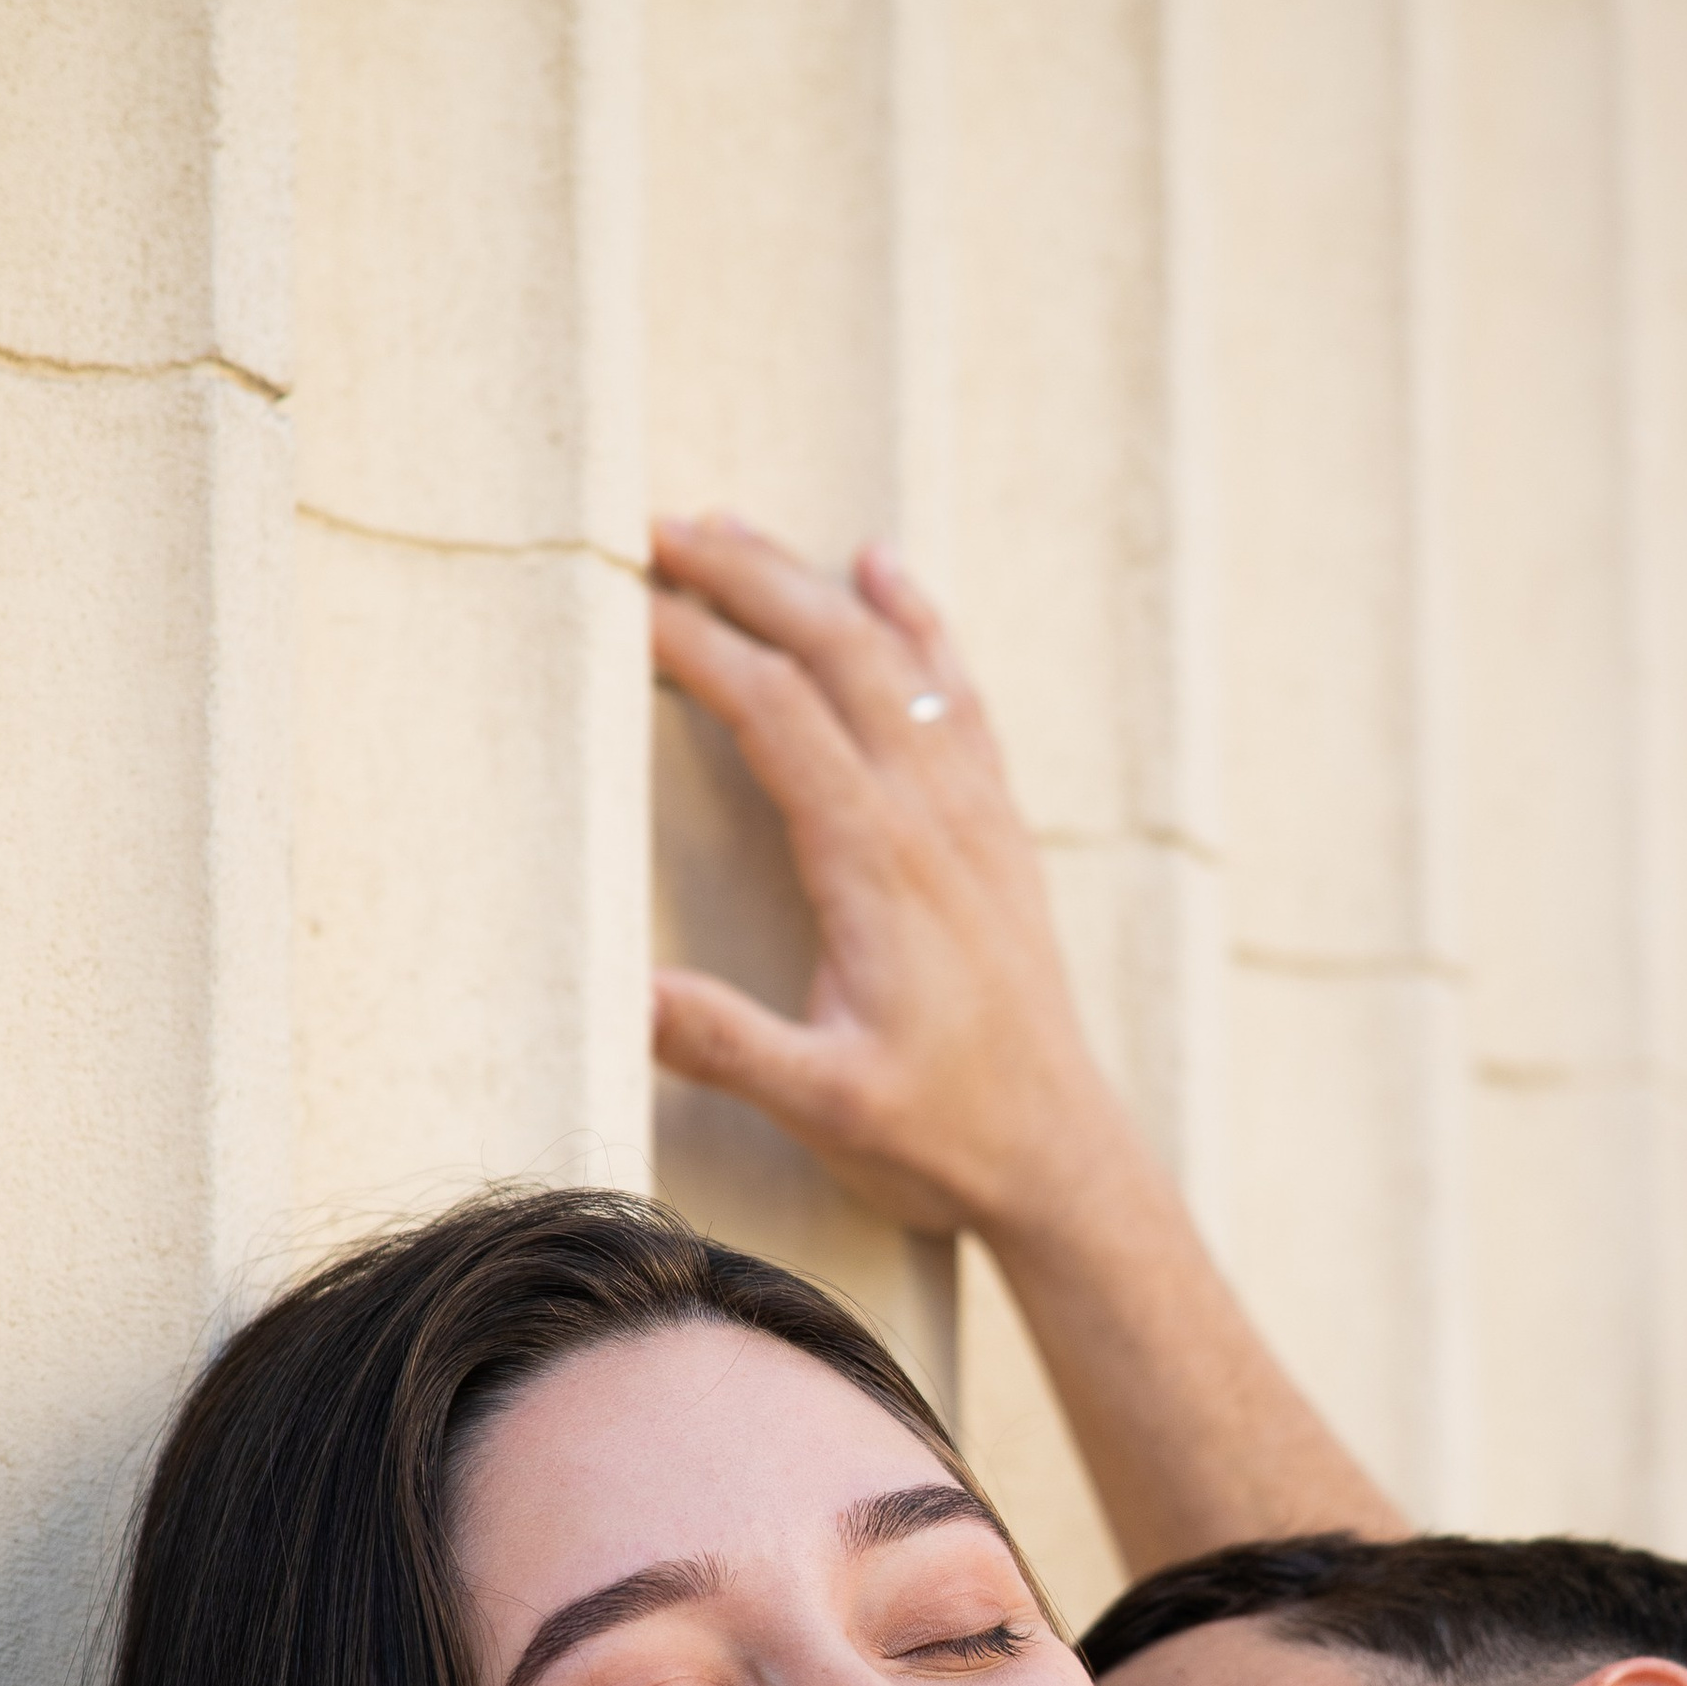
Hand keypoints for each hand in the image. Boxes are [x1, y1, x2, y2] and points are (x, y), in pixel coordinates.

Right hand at [650, 511, 1405, 1575]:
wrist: (1064, 1159)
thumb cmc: (944, 1137)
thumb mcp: (825, 1107)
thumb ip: (726, 1045)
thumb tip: (626, 991)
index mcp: (877, 863)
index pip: (772, 711)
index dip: (694, 644)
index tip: (623, 597)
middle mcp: (933, 816)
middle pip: (833, 650)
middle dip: (744, 575)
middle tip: (656, 525)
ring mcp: (975, 815)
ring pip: (895, 656)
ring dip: (811, 583)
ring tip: (733, 527)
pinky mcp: (998, 832)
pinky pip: (959, 693)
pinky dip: (917, 620)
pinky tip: (885, 569)